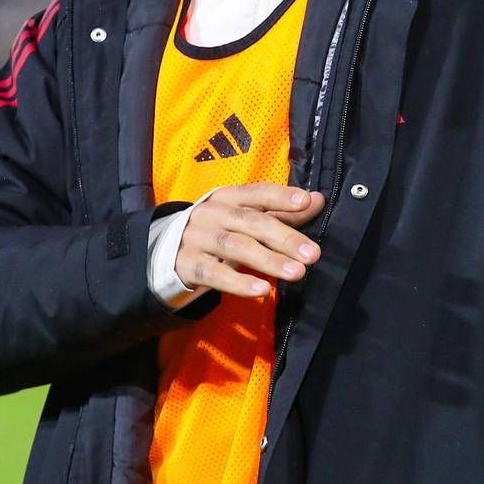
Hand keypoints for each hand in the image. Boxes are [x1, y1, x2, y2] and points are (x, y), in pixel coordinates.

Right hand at [175, 183, 325, 298]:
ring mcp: (197, 238)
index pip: (257, 193)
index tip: (305, 202)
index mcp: (227, 197)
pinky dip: (239, 283)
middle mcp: (212, 213)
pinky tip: (262, 290)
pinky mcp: (187, 265)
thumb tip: (317, 200)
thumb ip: (281, 212)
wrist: (166, 252)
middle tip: (313, 254)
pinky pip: (214, 274)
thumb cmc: (217, 231)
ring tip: (297, 273)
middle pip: (252, 223)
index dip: (281, 197)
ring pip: (236, 247)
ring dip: (269, 260)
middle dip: (285, 237)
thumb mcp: (244, 219)